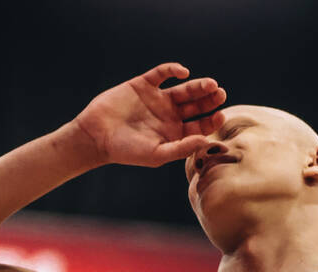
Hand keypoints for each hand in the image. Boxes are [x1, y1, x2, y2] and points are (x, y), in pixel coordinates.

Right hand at [73, 62, 226, 167]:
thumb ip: (181, 148)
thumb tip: (205, 140)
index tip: (221, 115)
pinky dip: (173, 70)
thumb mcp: (157, 154)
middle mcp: (170, 115)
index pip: (200, 125)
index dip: (212, 120)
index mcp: (175, 133)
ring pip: (184, 89)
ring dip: (198, 86)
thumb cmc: (126, 151)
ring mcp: (158, 98)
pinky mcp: (144, 84)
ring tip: (210, 84)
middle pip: (196, 105)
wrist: (96, 136)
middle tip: (220, 94)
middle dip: (210, 100)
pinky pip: (162, 73)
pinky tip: (183, 72)